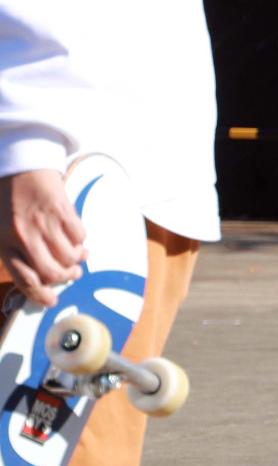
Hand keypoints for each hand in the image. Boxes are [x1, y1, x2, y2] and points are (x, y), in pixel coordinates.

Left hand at [1, 170, 86, 308]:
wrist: (19, 166)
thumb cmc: (7, 199)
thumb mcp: (0, 229)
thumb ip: (14, 252)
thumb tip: (39, 276)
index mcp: (4, 244)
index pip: (26, 280)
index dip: (41, 295)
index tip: (51, 300)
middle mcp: (24, 237)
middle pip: (53, 272)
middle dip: (66, 277)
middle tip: (71, 275)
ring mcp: (44, 224)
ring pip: (69, 256)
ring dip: (76, 259)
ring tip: (76, 256)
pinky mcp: (62, 210)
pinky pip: (79, 236)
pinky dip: (81, 240)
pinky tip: (76, 237)